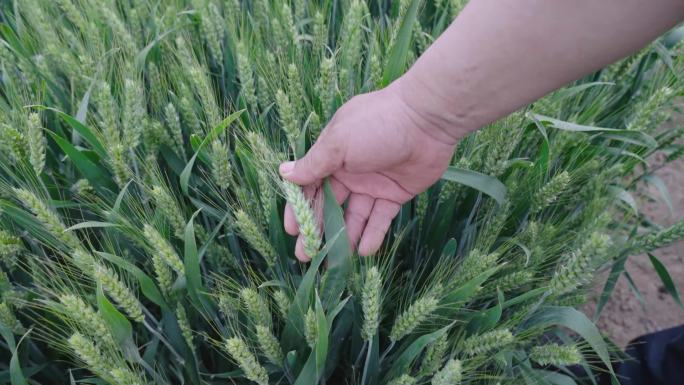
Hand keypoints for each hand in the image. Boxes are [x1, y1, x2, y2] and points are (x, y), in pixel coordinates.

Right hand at [279, 81, 456, 260]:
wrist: (427, 120)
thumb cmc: (377, 125)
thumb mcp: (339, 143)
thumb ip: (313, 164)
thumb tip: (284, 173)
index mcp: (333, 155)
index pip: (310, 186)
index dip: (300, 208)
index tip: (292, 230)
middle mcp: (350, 171)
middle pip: (330, 206)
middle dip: (317, 230)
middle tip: (306, 255)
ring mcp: (373, 184)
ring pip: (355, 216)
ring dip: (344, 237)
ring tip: (334, 263)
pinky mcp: (395, 194)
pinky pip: (380, 218)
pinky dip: (372, 234)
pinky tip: (363, 251)